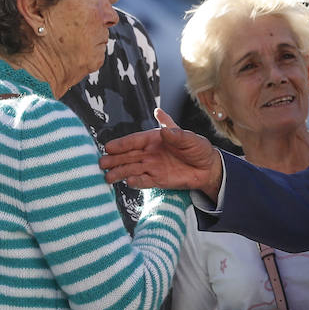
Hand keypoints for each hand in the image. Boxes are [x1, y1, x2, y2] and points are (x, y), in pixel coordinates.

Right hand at [100, 108, 223, 198]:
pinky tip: (128, 182)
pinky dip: (136, 182)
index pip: (134, 141)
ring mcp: (153, 167)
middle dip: (114, 159)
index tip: (108, 147)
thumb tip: (164, 127)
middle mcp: (150, 153)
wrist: (208, 168)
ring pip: (132, 169)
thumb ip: (177, 133)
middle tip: (100, 163)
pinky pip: (144, 181)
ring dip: (120, 173)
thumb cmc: (198, 148)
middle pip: (128, 156)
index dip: (121, 144)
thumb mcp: (190, 138)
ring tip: (107, 177)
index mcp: (155, 139)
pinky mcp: (158, 180)